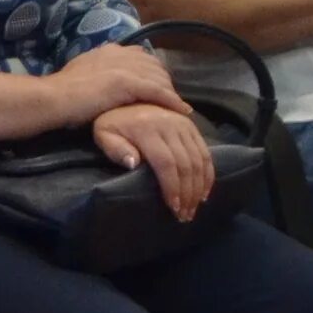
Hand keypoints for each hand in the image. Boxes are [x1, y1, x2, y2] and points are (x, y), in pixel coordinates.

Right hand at [52, 43, 189, 126]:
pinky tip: (182, 111)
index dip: (153, 72)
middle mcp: (119, 53)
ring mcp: (124, 67)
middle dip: (165, 82)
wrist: (54, 99)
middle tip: (171, 101)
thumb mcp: (82, 73)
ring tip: (178, 108)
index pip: (142, 56)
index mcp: (108, 50)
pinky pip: (158, 92)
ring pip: (160, 78)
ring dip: (171, 93)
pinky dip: (172, 101)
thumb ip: (99, 72)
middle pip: (155, 66)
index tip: (157, 86)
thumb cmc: (62, 92)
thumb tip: (106, 79)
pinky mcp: (128, 83)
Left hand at [93, 103, 216, 220]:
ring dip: (198, 187)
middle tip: (184, 215)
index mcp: (146, 128)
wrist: (125, 96)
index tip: (173, 207)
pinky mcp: (191, 126)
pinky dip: (207, 174)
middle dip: (187, 193)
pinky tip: (204, 191)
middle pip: (186, 164)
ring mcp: (183, 124)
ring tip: (193, 207)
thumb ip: (115, 149)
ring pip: (199, 160)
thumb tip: (134, 164)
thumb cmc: (112, 122)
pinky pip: (205, 152)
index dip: (172, 187)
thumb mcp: (104, 133)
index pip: (166, 163)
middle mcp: (169, 124)